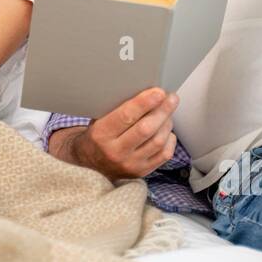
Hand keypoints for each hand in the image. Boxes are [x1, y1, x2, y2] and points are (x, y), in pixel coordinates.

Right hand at [57, 87, 179, 180]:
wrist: (91, 165)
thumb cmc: (98, 136)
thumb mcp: (99, 119)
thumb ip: (117, 108)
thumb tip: (144, 90)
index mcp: (102, 135)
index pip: (126, 116)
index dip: (145, 102)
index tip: (158, 91)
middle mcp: (116, 152)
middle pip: (146, 129)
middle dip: (162, 110)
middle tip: (171, 97)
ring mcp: (130, 164)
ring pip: (158, 141)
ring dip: (167, 123)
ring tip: (168, 112)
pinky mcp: (141, 172)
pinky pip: (164, 154)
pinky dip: (169, 139)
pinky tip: (166, 130)